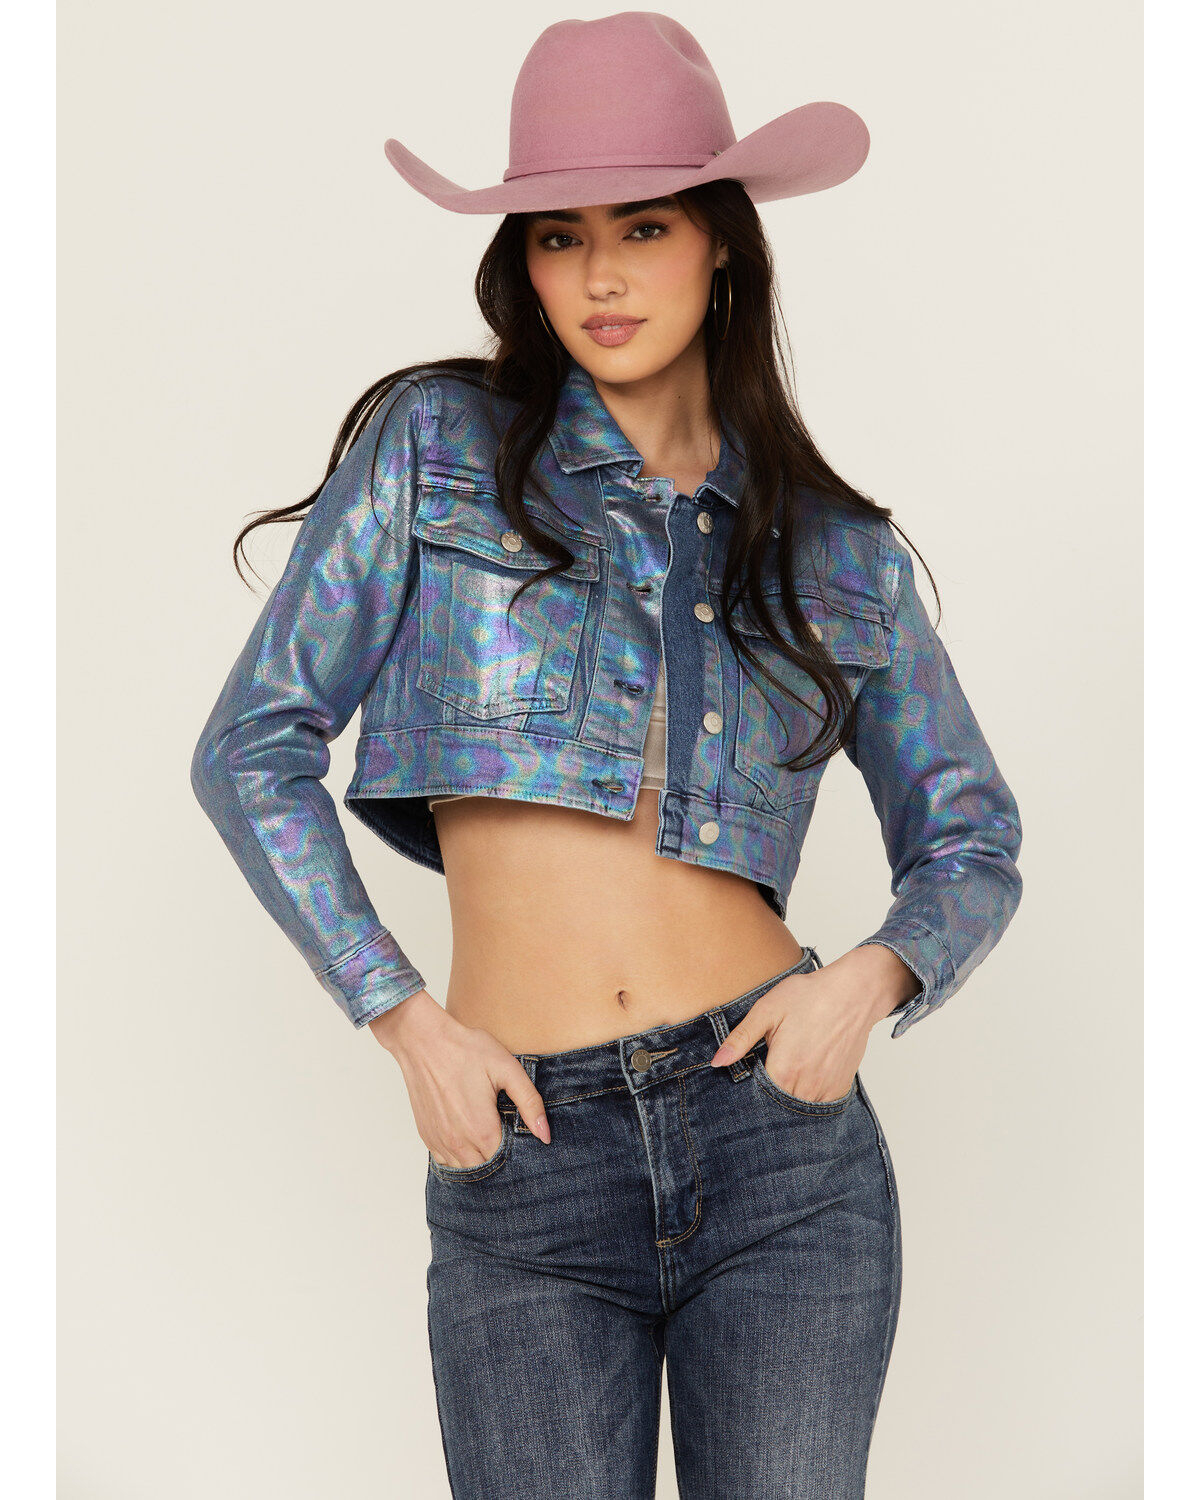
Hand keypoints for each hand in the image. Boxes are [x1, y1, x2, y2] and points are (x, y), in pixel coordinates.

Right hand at [369, 990, 551, 1164]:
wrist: (423, 1040)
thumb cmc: (466, 1050)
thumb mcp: (507, 1069)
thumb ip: (529, 1103)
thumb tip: (545, 1135)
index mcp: (482, 1130)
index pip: (507, 1162)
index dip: (519, 1154)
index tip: (522, 1137)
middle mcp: (458, 1144)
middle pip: (487, 1169)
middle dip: (500, 1159)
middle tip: (507, 1133)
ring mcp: (440, 1142)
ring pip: (465, 1169)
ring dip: (479, 1159)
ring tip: (489, 1135)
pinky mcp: (427, 1136)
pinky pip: (446, 1161)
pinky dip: (460, 1155)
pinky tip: (468, 1136)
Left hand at [708, 946, 919, 1100]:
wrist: (853, 993)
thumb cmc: (808, 996)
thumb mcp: (767, 1010)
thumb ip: (741, 1039)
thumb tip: (716, 1062)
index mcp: (783, 1069)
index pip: (757, 1097)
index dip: (748, 1091)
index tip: (748, 1076)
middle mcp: (805, 1086)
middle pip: (777, 1107)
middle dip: (767, 1098)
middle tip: (768, 1071)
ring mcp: (825, 1090)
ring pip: (799, 1109)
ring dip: (788, 1099)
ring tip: (786, 1074)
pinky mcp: (841, 1087)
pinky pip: (819, 1105)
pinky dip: (808, 1097)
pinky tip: (803, 1078)